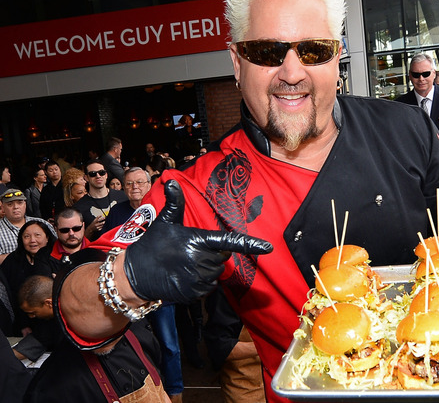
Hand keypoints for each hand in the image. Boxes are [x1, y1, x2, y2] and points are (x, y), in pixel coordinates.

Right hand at [124, 180, 272, 302]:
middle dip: (213, 253)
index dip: (250, 245)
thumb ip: (174, 203)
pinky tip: (186, 275)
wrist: (133, 276)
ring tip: (186, 263)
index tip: (268, 248)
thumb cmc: (151, 245)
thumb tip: (171, 181)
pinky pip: (209, 286)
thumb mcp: (164, 222)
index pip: (229, 242)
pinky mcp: (194, 293)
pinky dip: (202, 281)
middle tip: (192, 250)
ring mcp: (198, 279)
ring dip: (208, 268)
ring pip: (217, 271)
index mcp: (197, 241)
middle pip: (223, 257)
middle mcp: (200, 260)